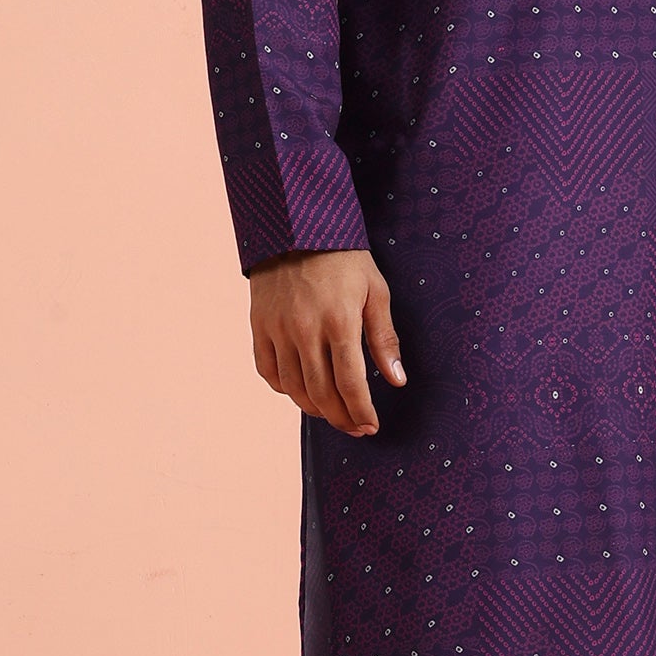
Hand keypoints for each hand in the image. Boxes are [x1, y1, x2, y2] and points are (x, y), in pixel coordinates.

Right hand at [247, 247, 405, 435]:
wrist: (296, 227)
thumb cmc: (344, 259)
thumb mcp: (375, 291)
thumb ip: (384, 338)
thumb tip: (397, 380)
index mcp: (339, 321)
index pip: (350, 383)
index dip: (361, 411)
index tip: (371, 426)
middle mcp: (304, 329)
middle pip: (321, 393)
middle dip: (341, 418)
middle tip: (355, 427)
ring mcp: (277, 329)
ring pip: (293, 388)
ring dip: (314, 409)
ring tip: (332, 413)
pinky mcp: (258, 325)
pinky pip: (268, 371)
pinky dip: (285, 389)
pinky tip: (301, 391)